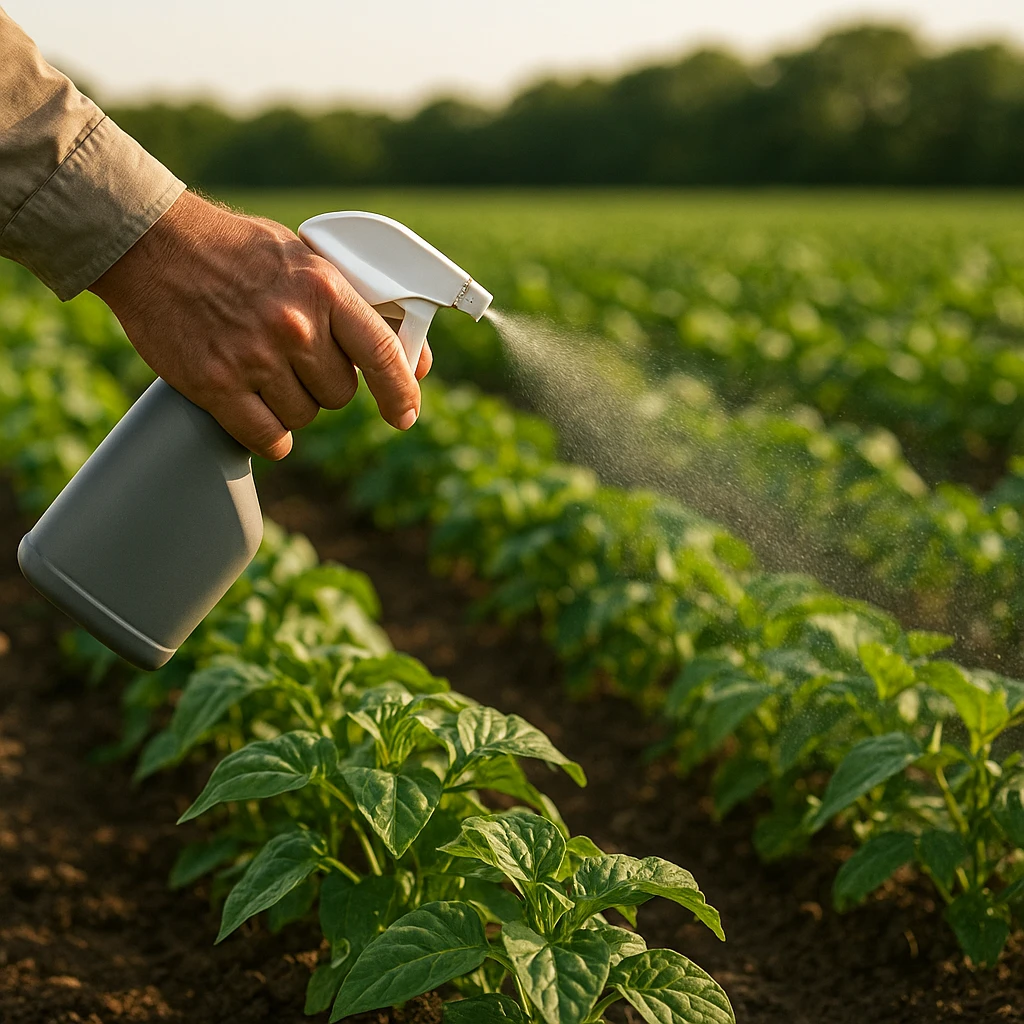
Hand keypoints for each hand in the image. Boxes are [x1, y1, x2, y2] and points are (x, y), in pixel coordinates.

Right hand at [89, 190, 431, 459]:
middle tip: (293, 358)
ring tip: (262, 369)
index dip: (400, 392)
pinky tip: (255, 413)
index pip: (383, 354)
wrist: (150, 242)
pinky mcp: (215, 384)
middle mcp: (294, 325)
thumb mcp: (306, 260)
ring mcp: (254, 357)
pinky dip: (267, 436)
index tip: (404, 415)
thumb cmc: (234, 250)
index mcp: (323, 288)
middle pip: (339, 393)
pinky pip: (266, 438)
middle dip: (323, 383)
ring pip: (302, 417)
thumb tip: (414, 360)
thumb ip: (358, 308)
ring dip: (290, 405)